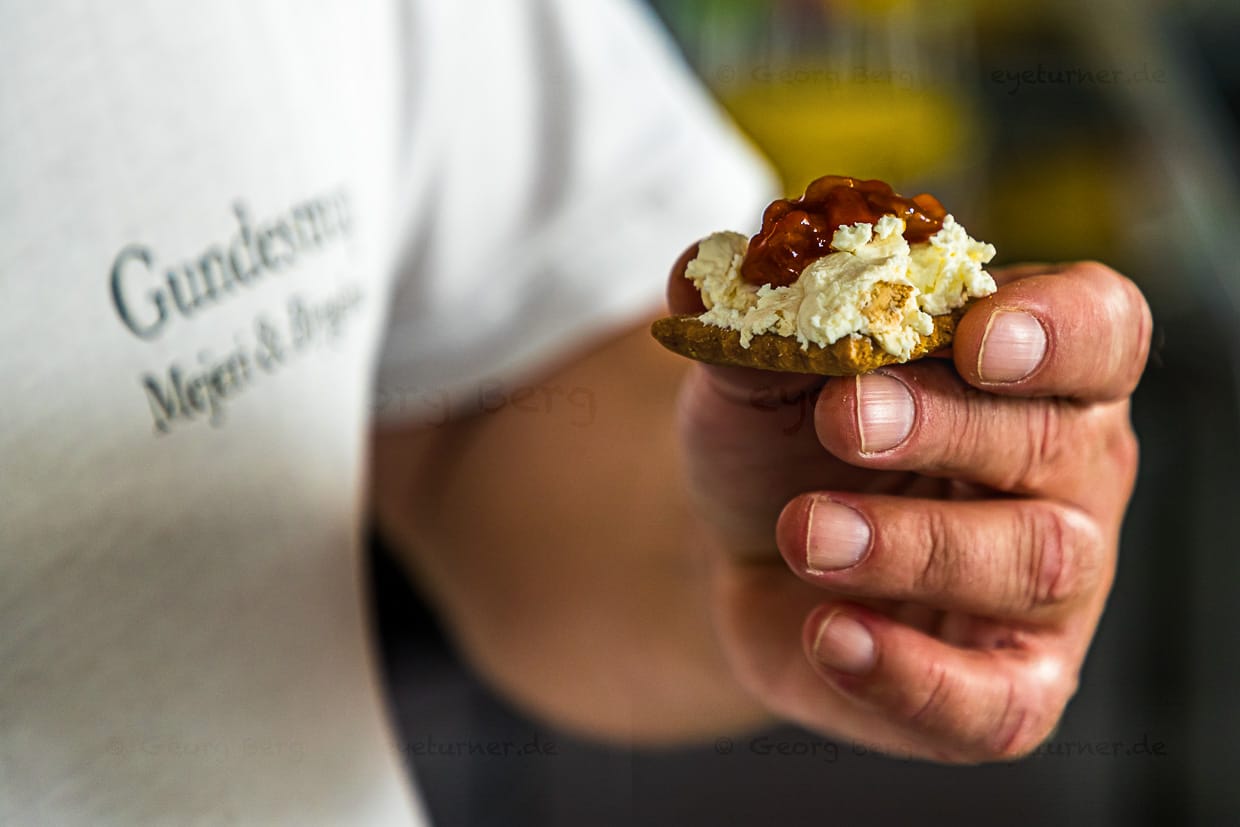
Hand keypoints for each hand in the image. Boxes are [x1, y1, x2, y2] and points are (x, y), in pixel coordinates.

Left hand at [668, 253, 1150, 761]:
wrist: (748, 551)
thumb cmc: (784, 439)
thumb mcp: (757, 370)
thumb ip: (747, 320)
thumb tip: (700, 272)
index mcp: (1029, 368)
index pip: (1101, 330)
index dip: (1055, 330)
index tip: (973, 337)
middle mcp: (1065, 473)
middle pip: (1055, 444)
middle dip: (946, 429)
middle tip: (843, 420)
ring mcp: (1046, 589)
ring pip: (1031, 563)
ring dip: (912, 545)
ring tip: (806, 532)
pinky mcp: (1005, 686)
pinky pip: (995, 703)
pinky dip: (914, 677)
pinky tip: (832, 637)